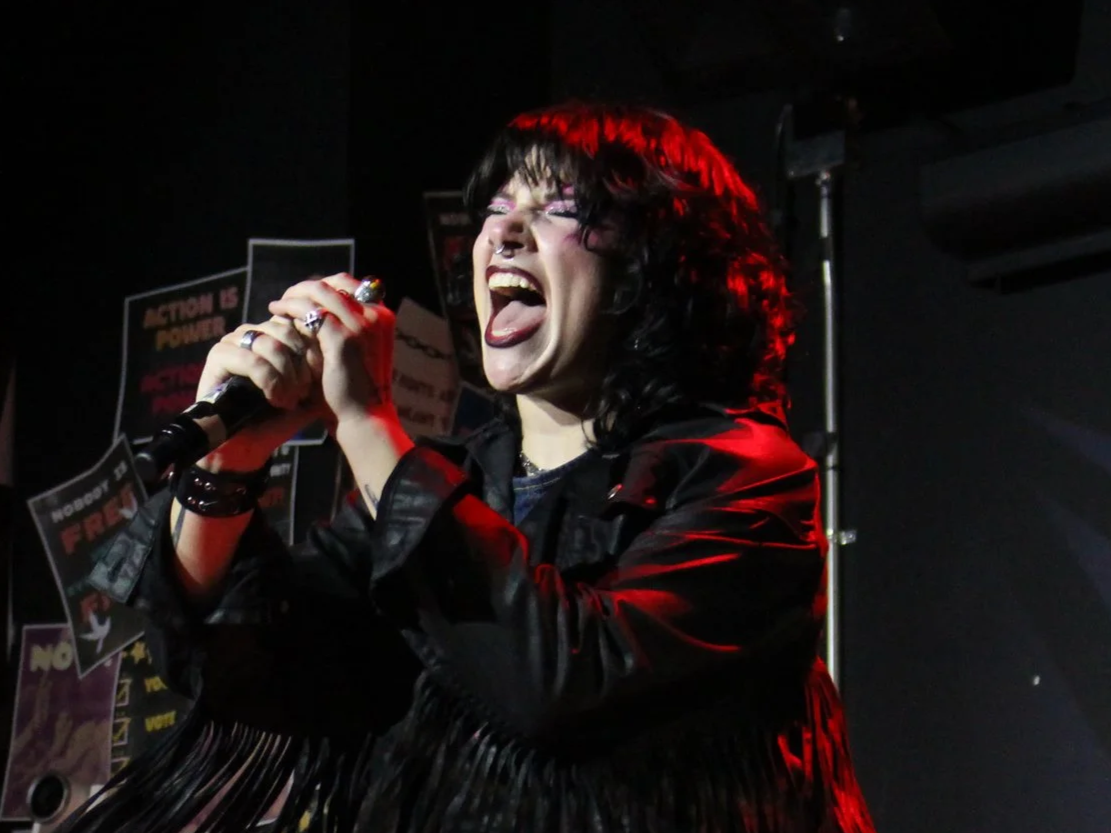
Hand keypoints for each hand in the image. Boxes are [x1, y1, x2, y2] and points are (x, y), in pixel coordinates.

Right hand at [194, 310, 323, 471]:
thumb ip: (318, 369)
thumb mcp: (307, 392)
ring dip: (286, 375)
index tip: (319, 376)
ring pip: (271, 344)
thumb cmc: (278, 418)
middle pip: (286, 330)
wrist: (248, 446)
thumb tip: (334, 347)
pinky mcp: (218, 356)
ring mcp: (233, 342)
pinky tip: (276, 400)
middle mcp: (252, 332)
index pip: (298, 323)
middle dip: (301, 363)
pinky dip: (269, 381)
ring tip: (290, 399)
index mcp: (273, 334)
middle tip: (304, 391)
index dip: (313, 348)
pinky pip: (251, 360)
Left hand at [267, 273, 397, 428]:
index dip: (323, 287)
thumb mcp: (352, 351)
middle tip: (286, 297)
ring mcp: (361, 325)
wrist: (362, 416)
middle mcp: (375, 315)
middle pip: (334, 284)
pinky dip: (290, 308)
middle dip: (307, 287)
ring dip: (295, 295)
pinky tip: (276, 313)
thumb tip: (312, 309)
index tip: (302, 296)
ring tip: (277, 305)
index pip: (348, 286)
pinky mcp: (343, 338)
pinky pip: (310, 311)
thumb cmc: (354, 389)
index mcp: (381, 317)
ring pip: (320, 292)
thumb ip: (340, 328)